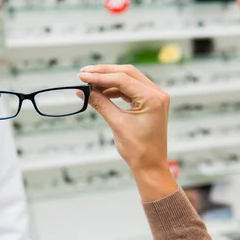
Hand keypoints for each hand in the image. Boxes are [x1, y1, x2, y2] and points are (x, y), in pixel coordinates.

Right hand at [78, 64, 177, 200]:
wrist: (150, 166)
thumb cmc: (138, 150)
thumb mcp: (117, 124)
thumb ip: (101, 103)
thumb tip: (83, 91)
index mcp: (152, 98)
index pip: (123, 79)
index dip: (100, 76)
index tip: (82, 76)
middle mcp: (157, 93)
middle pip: (127, 73)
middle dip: (104, 72)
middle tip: (84, 73)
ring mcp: (155, 97)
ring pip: (128, 79)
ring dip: (109, 80)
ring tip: (89, 83)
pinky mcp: (150, 102)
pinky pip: (130, 89)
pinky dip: (115, 89)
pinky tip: (101, 91)